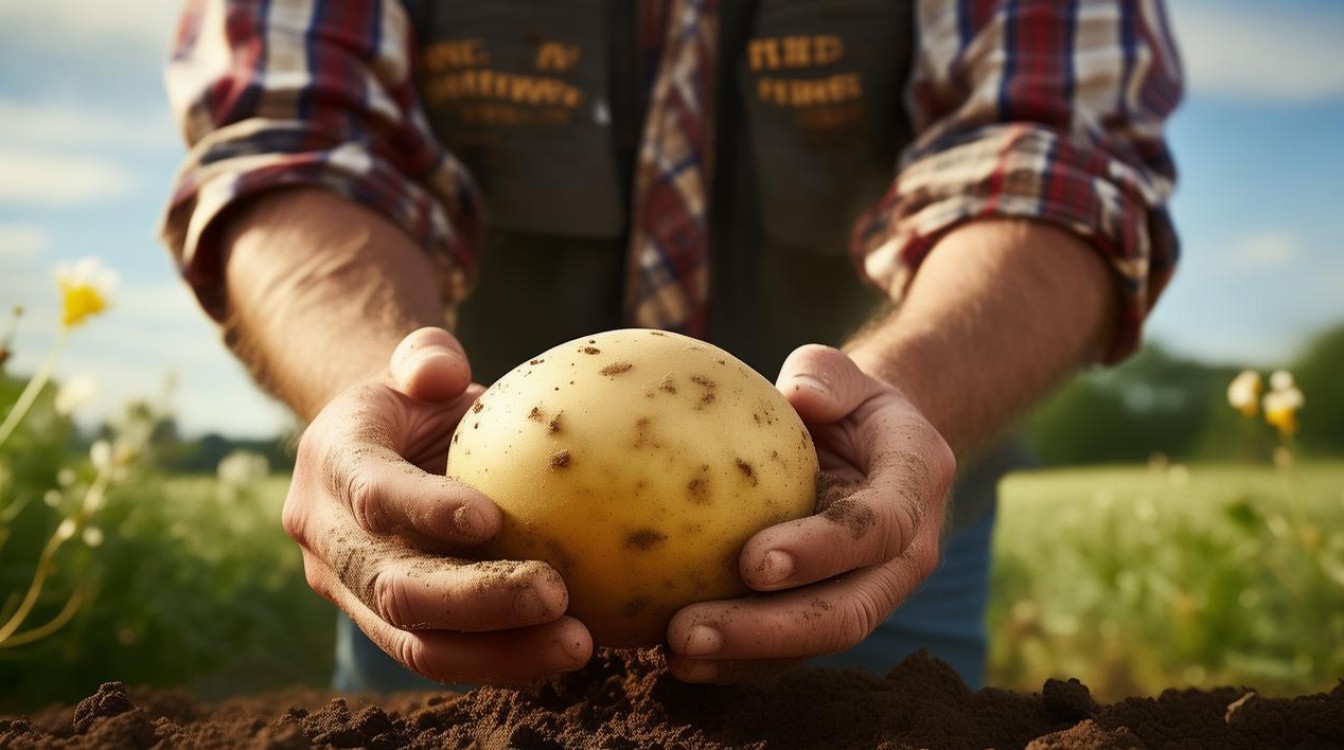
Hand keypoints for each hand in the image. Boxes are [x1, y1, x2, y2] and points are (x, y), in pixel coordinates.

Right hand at [282, 328, 592, 683]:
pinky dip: (505, 662)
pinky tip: (565, 651)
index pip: (372, 493)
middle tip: (557, 595)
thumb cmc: (416, 402)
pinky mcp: (390, 629)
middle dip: (476, 599)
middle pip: (394, 586)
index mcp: (330, 465)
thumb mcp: (416, 367)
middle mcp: (328, 542)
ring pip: (418, 643)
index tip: (493, 519)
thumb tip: (442, 372)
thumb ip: (426, 357)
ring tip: (576, 643)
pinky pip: (445, 658)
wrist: (378, 453)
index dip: (426, 509)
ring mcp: (354, 595)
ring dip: (500, 652)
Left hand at [664, 344, 954, 682]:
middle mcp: (904, 555)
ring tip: (672, 652)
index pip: (877, 529)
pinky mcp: (832, 614)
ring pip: (814, 644)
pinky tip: (672, 657)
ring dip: (743, 656)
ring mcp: (870, 593)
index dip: (820, 551)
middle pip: (846, 612)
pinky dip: (735, 660)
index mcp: (915, 485)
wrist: (870, 450)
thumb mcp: (845, 375)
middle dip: (769, 630)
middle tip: (689, 630)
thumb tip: (801, 393)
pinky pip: (788, 650)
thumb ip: (828, 374)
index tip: (751, 561)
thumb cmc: (846, 403)